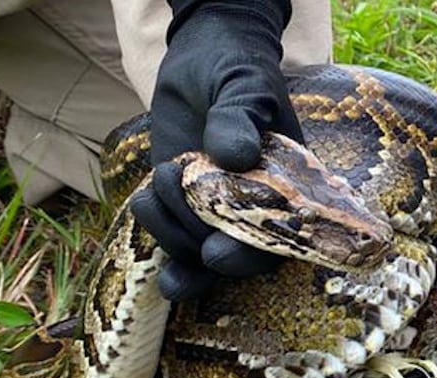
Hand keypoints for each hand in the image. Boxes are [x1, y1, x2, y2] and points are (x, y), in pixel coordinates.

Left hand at [130, 0, 299, 301]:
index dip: (250, 257)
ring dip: (171, 231)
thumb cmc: (238, 70)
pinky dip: (155, 229)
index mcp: (289, 189)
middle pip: (236, 258)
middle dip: (201, 249)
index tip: (215, 254)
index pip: (279, 240)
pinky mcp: (183, 206)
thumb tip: (236, 157)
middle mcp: (258, 209)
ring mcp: (218, 212)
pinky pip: (170, 239)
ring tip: (162, 178)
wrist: (203, 59)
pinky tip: (147, 199)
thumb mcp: (245, 86)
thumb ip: (240, 118)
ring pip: (198, 254)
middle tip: (178, 210)